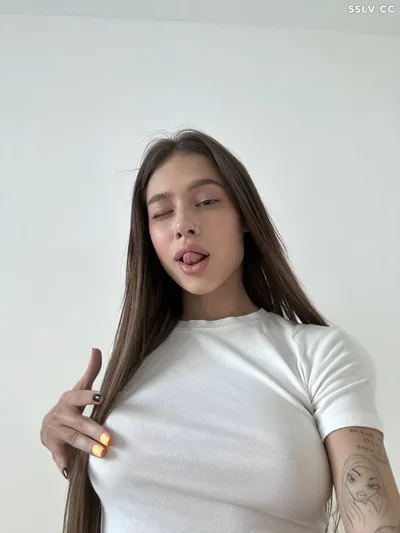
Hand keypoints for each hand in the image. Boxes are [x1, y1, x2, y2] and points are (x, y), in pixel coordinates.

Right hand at [40, 348, 111, 477]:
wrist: (49, 427)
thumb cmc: (71, 406)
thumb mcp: (80, 388)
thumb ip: (91, 371)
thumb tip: (96, 349)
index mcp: (69, 400)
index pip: (79, 396)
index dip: (89, 396)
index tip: (102, 397)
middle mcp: (61, 415)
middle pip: (79, 422)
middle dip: (94, 430)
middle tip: (110, 438)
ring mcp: (56, 432)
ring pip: (73, 439)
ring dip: (87, 447)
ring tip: (103, 452)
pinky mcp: (54, 448)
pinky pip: (59, 457)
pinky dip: (63, 464)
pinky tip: (69, 472)